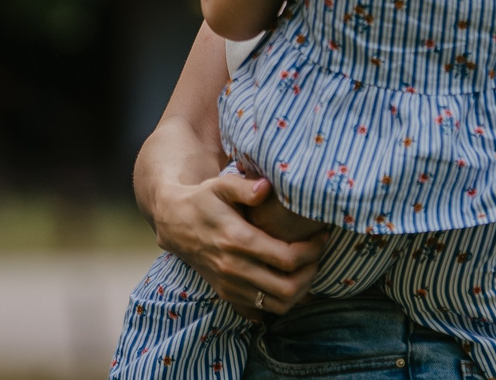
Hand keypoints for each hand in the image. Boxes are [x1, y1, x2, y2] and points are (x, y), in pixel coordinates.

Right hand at [146, 164, 322, 320]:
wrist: (174, 222)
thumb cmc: (202, 200)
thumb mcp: (220, 185)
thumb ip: (245, 187)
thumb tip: (267, 188)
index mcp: (237, 240)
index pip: (287, 257)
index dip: (312, 250)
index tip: (321, 236)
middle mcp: (234, 268)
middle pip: (288, 287)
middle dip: (311, 272)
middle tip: (317, 254)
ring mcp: (230, 285)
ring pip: (279, 304)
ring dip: (301, 290)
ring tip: (306, 268)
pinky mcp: (227, 294)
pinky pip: (263, 309)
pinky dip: (282, 301)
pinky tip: (288, 282)